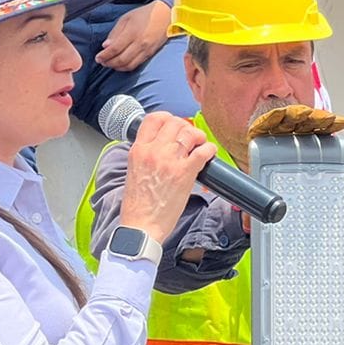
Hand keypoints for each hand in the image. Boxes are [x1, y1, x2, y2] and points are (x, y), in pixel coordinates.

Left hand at [96, 1, 173, 71]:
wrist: (165, 15)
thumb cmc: (144, 15)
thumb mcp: (126, 18)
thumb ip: (115, 33)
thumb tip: (105, 46)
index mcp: (132, 32)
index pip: (115, 49)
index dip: (104, 56)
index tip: (97, 57)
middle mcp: (140, 43)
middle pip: (121, 60)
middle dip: (109, 63)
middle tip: (102, 62)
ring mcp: (147, 50)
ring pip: (129, 65)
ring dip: (117, 67)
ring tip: (109, 63)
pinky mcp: (151, 54)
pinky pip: (136, 65)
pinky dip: (126, 67)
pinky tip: (120, 64)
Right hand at [118, 113, 215, 241]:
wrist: (141, 226)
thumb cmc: (137, 205)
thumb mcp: (133, 172)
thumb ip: (145, 155)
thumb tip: (160, 147)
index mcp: (138, 150)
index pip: (154, 119)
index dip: (167, 118)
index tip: (174, 125)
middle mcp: (154, 152)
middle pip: (175, 123)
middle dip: (185, 128)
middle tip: (189, 138)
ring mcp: (170, 161)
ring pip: (190, 133)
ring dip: (198, 137)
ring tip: (199, 145)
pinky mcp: (185, 173)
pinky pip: (203, 151)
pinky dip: (209, 150)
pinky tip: (209, 154)